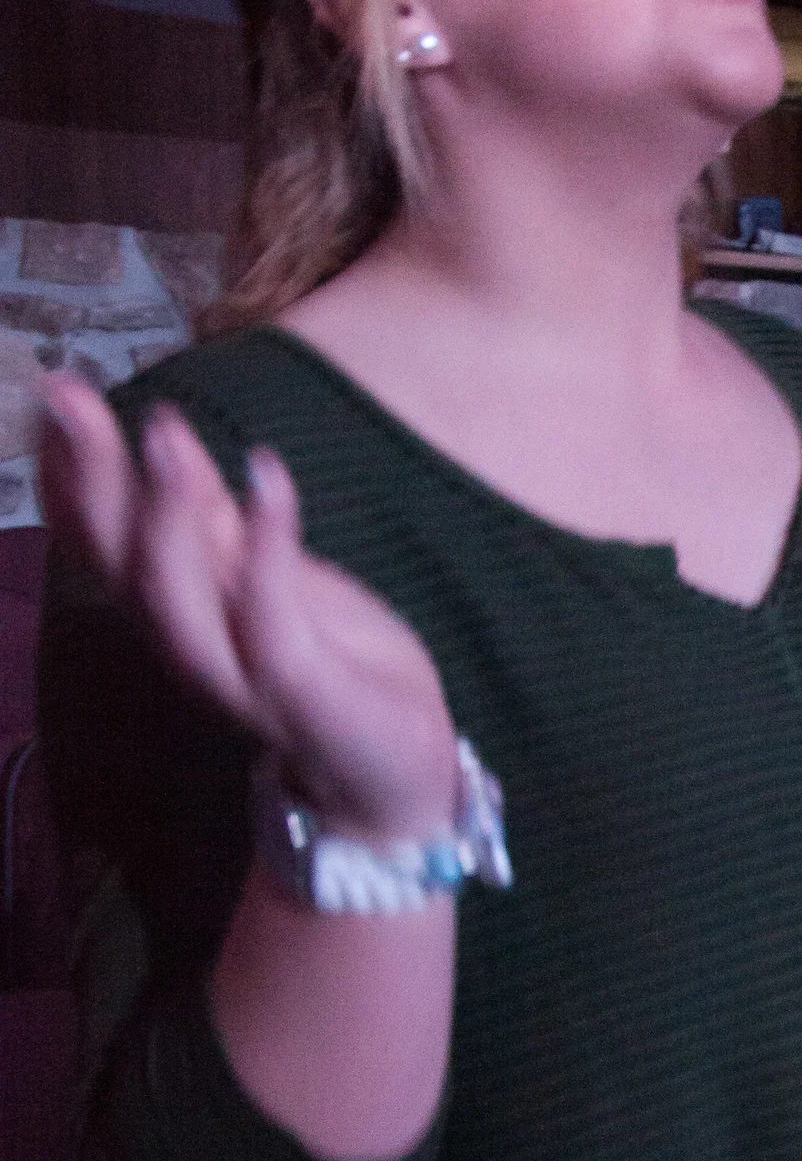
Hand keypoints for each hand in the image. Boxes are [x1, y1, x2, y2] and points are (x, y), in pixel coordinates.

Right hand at [38, 376, 460, 841]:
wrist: (391, 772)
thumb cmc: (331, 664)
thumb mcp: (270, 574)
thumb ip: (213, 516)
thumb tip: (158, 434)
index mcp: (175, 611)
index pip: (101, 538)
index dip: (70, 469)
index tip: (52, 388)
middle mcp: (188, 641)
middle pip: (120, 559)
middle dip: (91, 477)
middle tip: (67, 392)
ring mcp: (237, 671)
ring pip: (174, 595)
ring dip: (162, 512)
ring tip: (160, 428)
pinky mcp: (299, 689)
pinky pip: (269, 617)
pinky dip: (267, 545)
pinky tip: (267, 476)